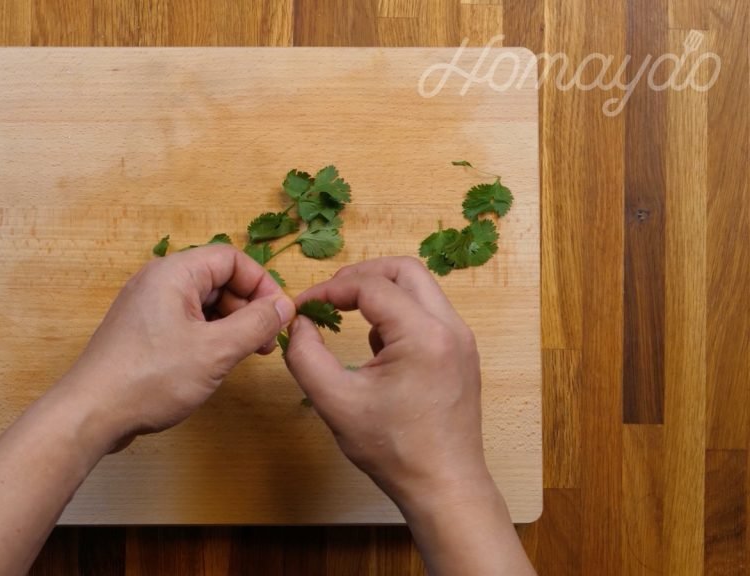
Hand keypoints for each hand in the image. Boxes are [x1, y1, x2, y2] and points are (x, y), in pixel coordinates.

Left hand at [65, 244, 295, 448]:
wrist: (91, 412)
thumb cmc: (150, 378)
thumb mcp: (215, 351)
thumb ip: (256, 325)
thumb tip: (284, 307)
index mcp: (174, 273)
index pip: (232, 259)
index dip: (262, 284)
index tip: (279, 317)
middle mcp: (158, 281)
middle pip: (218, 278)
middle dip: (248, 307)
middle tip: (265, 343)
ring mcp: (147, 306)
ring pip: (203, 302)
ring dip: (230, 324)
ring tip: (244, 356)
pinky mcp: (142, 331)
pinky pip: (185, 320)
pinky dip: (208, 335)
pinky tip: (216, 362)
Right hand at [284, 257, 490, 515]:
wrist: (443, 485)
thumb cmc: (393, 449)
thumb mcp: (335, 402)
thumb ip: (306, 356)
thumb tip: (298, 324)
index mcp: (423, 335)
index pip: (370, 286)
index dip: (329, 290)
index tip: (303, 307)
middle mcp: (450, 327)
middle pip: (404, 269)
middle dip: (361, 275)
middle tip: (328, 297)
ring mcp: (461, 339)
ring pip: (419, 288)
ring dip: (380, 292)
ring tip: (347, 317)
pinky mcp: (461, 352)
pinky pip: (427, 312)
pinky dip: (397, 313)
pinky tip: (374, 346)